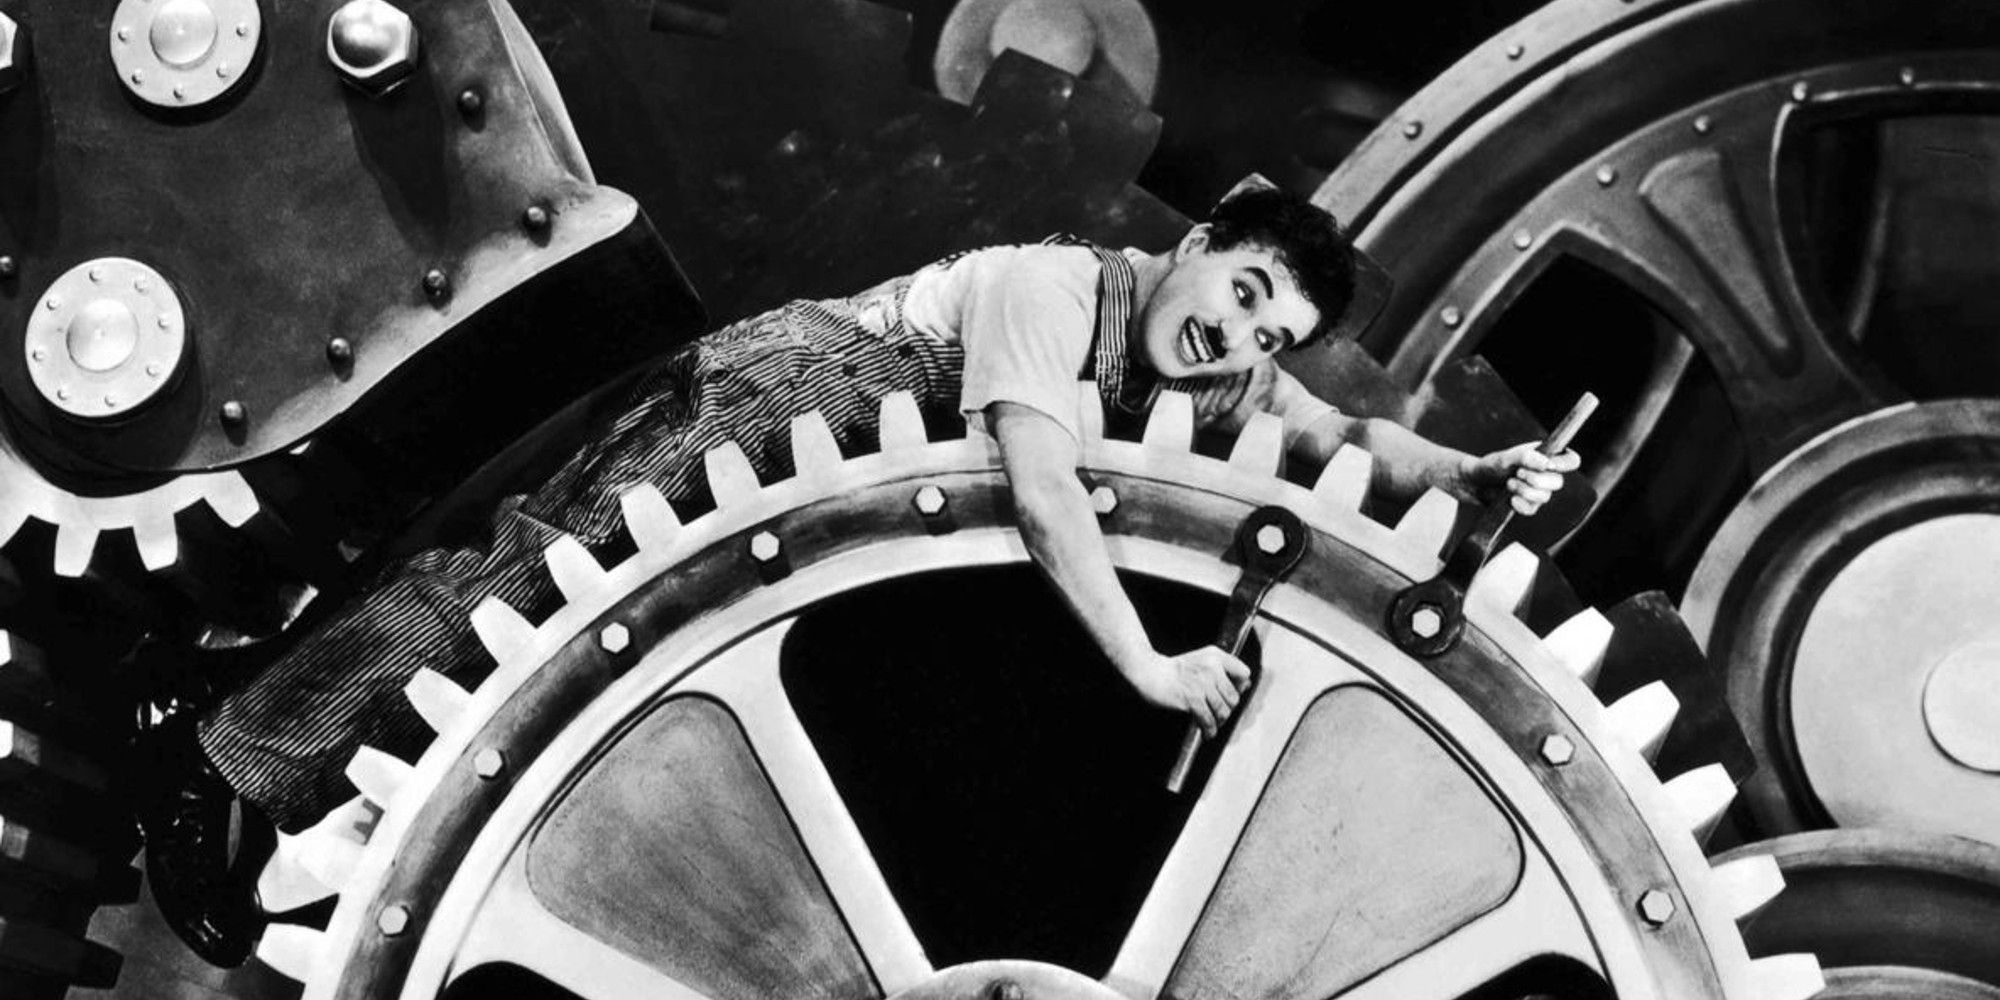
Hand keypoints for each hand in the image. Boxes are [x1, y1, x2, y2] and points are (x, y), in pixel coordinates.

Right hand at [1129, 647, 1252, 735]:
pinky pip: (1208, 720)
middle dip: (1227, 709)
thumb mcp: (1202, 660)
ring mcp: (1202, 684)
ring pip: (1223, 711)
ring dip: (1219, 721)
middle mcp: (1211, 668)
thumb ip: (1223, 669)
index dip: (1239, 687)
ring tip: (1213, 724)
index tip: (1230, 694)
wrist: (1150, 671)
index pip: (1244, 674)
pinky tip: (1207, 732)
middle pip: (1234, 697)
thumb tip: (1245, 686)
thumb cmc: (1174, 669)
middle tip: (1218, 714)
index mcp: (1215, 656)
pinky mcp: (1192, 699)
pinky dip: (1209, 730)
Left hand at [1468, 442, 1580, 515]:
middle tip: (1518, 473)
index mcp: (1546, 456)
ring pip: (1545, 497)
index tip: (1549, 465)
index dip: (1564, 464)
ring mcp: (1539, 491)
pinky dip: (1520, 504)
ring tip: (1509, 483)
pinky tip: (1510, 498)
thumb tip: (1547, 463)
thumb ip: (1526, 456)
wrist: (1475, 483)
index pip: (1571, 460)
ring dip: (1524, 491)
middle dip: (1536, 480)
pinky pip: (1532, 509)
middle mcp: (1546, 474)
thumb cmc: (1492, 465)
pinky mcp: (1529, 505)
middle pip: (1559, 482)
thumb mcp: (1506, 457)